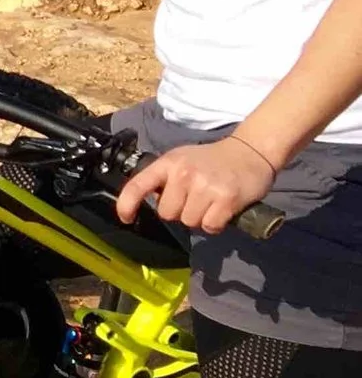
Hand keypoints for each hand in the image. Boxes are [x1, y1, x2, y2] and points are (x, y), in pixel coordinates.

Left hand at [116, 137, 278, 233]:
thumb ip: (164, 178)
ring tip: (211, 201)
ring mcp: (205, 187)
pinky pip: (210, 226)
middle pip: (167, 213)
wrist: (251, 151)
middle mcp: (183, 174)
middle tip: (196, 198)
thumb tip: (151, 201)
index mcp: (168, 163)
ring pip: (189, 222)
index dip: (126, 205)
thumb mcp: (181, 159)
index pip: (137, 186)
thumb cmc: (212, 159)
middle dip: (180, 211)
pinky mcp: (226, 199)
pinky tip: (222, 209)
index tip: (126, 218)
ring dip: (199, 218)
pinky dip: (215, 223)